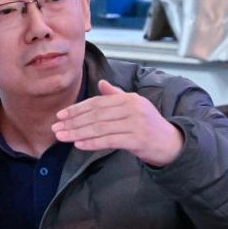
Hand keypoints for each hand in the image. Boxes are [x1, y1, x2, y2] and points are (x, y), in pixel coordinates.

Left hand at [51, 80, 183, 166]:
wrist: (172, 143)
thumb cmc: (149, 125)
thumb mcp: (134, 106)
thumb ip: (116, 95)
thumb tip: (101, 84)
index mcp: (129, 98)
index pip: (97, 103)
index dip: (77, 109)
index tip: (60, 115)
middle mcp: (132, 108)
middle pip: (95, 115)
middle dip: (73, 122)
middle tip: (55, 128)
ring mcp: (136, 123)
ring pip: (100, 128)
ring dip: (77, 133)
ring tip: (62, 137)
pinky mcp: (138, 139)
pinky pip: (109, 140)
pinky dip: (92, 142)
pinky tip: (78, 144)